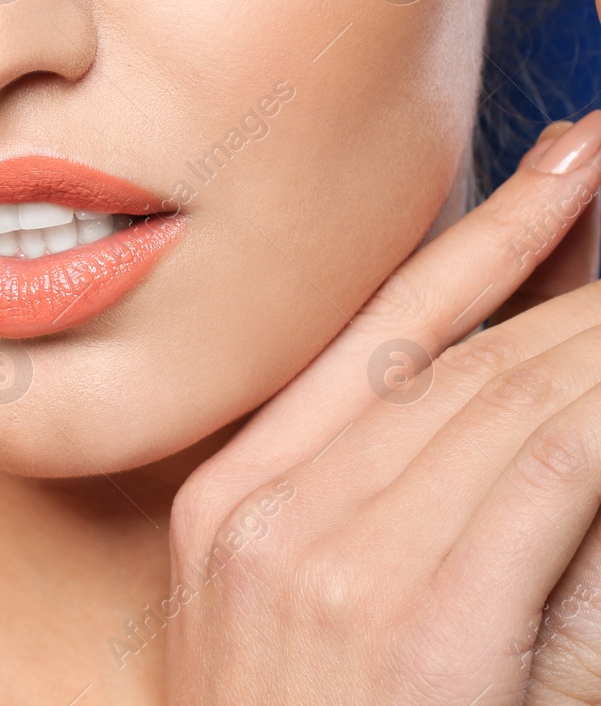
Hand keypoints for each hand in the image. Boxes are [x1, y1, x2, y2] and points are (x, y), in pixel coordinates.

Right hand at [163, 93, 600, 702]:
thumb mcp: (269, 617)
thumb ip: (355, 505)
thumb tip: (475, 402)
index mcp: (227, 498)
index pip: (371, 338)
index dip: (480, 240)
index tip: (559, 164)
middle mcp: (267, 510)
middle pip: (449, 355)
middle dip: (561, 259)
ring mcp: (328, 563)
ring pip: (503, 396)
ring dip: (597, 321)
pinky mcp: (416, 624)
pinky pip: (544, 470)